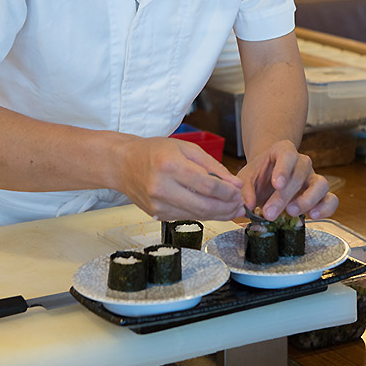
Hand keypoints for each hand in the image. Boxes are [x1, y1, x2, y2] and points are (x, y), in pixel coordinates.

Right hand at [116, 136, 244, 220]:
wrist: (124, 164)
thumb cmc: (155, 151)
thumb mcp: (186, 148)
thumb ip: (212, 166)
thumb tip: (235, 184)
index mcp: (171, 166)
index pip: (207, 186)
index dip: (228, 193)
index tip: (239, 192)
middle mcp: (162, 187)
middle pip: (204, 205)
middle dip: (227, 208)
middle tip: (240, 206)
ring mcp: (158, 204)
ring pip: (197, 215)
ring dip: (219, 215)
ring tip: (232, 210)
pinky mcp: (158, 215)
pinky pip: (187, 217)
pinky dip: (203, 215)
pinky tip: (214, 210)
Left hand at [238, 139, 338, 221]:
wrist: (267, 179)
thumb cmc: (258, 175)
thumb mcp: (246, 178)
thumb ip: (245, 190)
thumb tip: (247, 205)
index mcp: (283, 151)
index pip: (288, 154)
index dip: (283, 169)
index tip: (276, 184)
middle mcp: (301, 162)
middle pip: (300, 174)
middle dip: (284, 196)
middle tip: (269, 213)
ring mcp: (313, 178)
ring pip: (321, 184)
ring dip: (308, 200)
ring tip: (291, 212)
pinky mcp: (320, 195)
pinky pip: (331, 199)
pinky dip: (326, 208)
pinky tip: (312, 216)